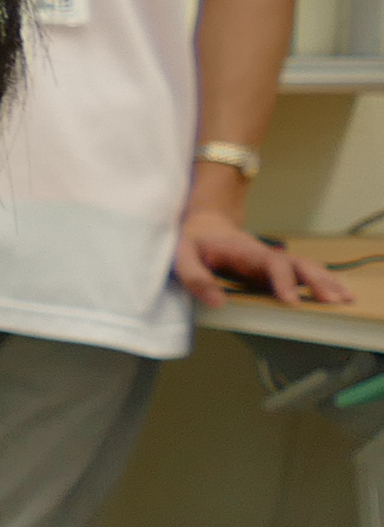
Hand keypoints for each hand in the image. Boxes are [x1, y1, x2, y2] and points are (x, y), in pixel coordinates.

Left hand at [176, 209, 356, 305]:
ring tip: (345, 299)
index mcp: (244, 250)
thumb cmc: (191, 240)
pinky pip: (300, 273)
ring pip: (304, 267)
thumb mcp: (181, 256)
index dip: (282, 280)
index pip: (270, 263)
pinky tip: (335, 292)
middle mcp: (263, 254)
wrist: (202, 224)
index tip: (290, 300)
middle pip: (297, 264)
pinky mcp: (272, 270)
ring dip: (325, 281)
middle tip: (333, 300)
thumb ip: (196, 277)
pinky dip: (319, 281)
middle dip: (316, 281)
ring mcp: (270, 262)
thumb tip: (218, 302)